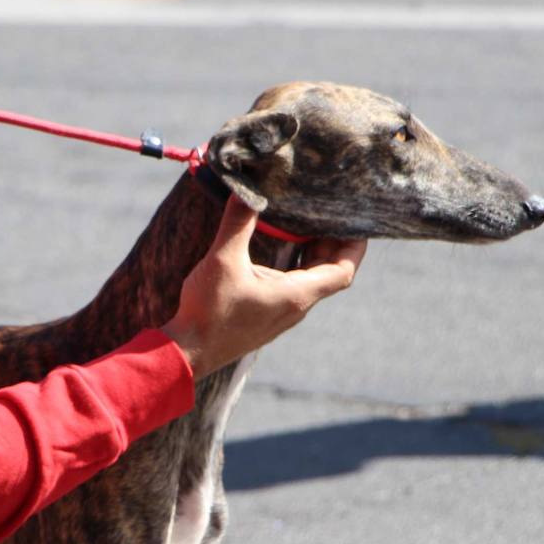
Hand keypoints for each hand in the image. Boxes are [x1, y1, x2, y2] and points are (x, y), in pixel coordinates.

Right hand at [162, 197, 366, 377]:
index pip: (343, 272)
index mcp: (296, 295)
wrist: (188, 352)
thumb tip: (246, 190)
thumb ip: (237, 223)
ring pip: (309, 282)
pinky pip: (290, 289)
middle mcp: (295, 308)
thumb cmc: (209, 311)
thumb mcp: (223, 260)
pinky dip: (293, 267)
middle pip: (328, 274)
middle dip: (331, 244)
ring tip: (304, 226)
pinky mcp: (265, 318)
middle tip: (326, 215)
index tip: (355, 223)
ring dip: (311, 256)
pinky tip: (276, 252)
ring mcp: (280, 315)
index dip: (354, 247)